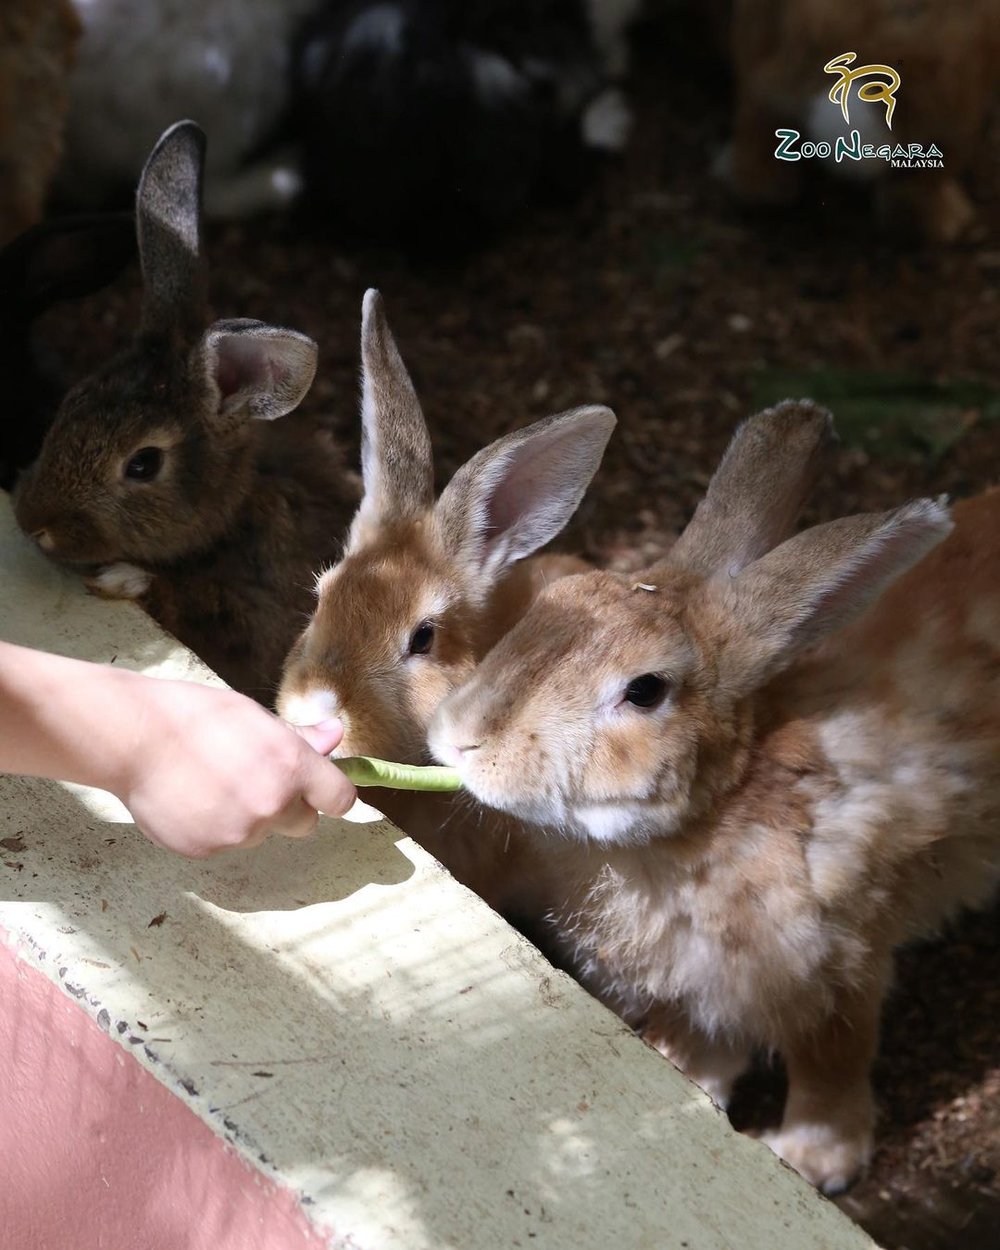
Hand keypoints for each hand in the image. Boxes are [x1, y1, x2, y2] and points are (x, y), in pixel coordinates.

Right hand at [115, 680, 356, 857]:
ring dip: (249, 817)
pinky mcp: (207, 850)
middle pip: (304, 823)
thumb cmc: (195, 716)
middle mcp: (272, 804)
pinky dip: (214, 828)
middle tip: (256, 779)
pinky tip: (192, 799)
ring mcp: (239, 832)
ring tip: (212, 783)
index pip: (341, 799)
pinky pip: (225, 844)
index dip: (331, 794)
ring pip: (261, 833)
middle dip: (290, 807)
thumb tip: (335, 737)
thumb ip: (299, 737)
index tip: (321, 791)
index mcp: (292, 766)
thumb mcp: (254, 717)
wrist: (132, 737)